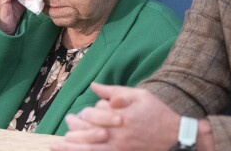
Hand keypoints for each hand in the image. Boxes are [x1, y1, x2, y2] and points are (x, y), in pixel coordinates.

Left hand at [51, 83, 179, 150]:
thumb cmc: (157, 113)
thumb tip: (94, 86)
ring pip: (88, 150)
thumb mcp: (139, 95)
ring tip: (56, 146)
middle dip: (72, 130)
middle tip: (67, 123)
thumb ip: (115, 91)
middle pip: (86, 134)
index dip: (84, 115)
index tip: (79, 113)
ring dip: (71, 148)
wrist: (174, 136)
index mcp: (118, 117)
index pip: (92, 116)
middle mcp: (116, 134)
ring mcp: (118, 148)